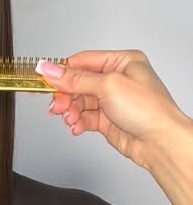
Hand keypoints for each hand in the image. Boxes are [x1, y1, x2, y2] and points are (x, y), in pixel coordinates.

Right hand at [38, 50, 184, 169]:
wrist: (160, 142)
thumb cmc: (149, 110)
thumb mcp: (108, 86)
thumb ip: (76, 79)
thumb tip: (51, 69)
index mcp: (122, 62)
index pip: (83, 61)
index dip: (62, 71)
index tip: (43, 80)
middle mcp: (117, 79)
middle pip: (78, 83)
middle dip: (65, 95)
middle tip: (57, 105)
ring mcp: (113, 100)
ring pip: (79, 102)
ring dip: (71, 111)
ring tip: (69, 118)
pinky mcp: (108, 119)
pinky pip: (85, 117)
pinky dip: (78, 122)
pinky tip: (76, 126)